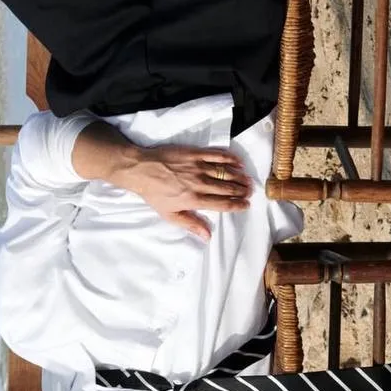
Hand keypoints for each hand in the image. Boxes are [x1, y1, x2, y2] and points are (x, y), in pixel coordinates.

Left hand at [119, 144, 252, 238]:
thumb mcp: (170, 214)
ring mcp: (197, 167)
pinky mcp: (194, 153)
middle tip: (250, 192)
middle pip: (227, 188)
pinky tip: (238, 162)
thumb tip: (207, 236)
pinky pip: (216, 155)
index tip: (246, 205)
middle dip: (241, 191)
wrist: (141, 169)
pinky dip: (229, 158)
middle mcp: (199, 183)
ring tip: (248, 180)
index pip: (222, 204)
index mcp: (194, 200)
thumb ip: (191, 224)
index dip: (237, 205)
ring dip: (239, 177)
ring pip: (225, 172)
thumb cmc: (154, 193)